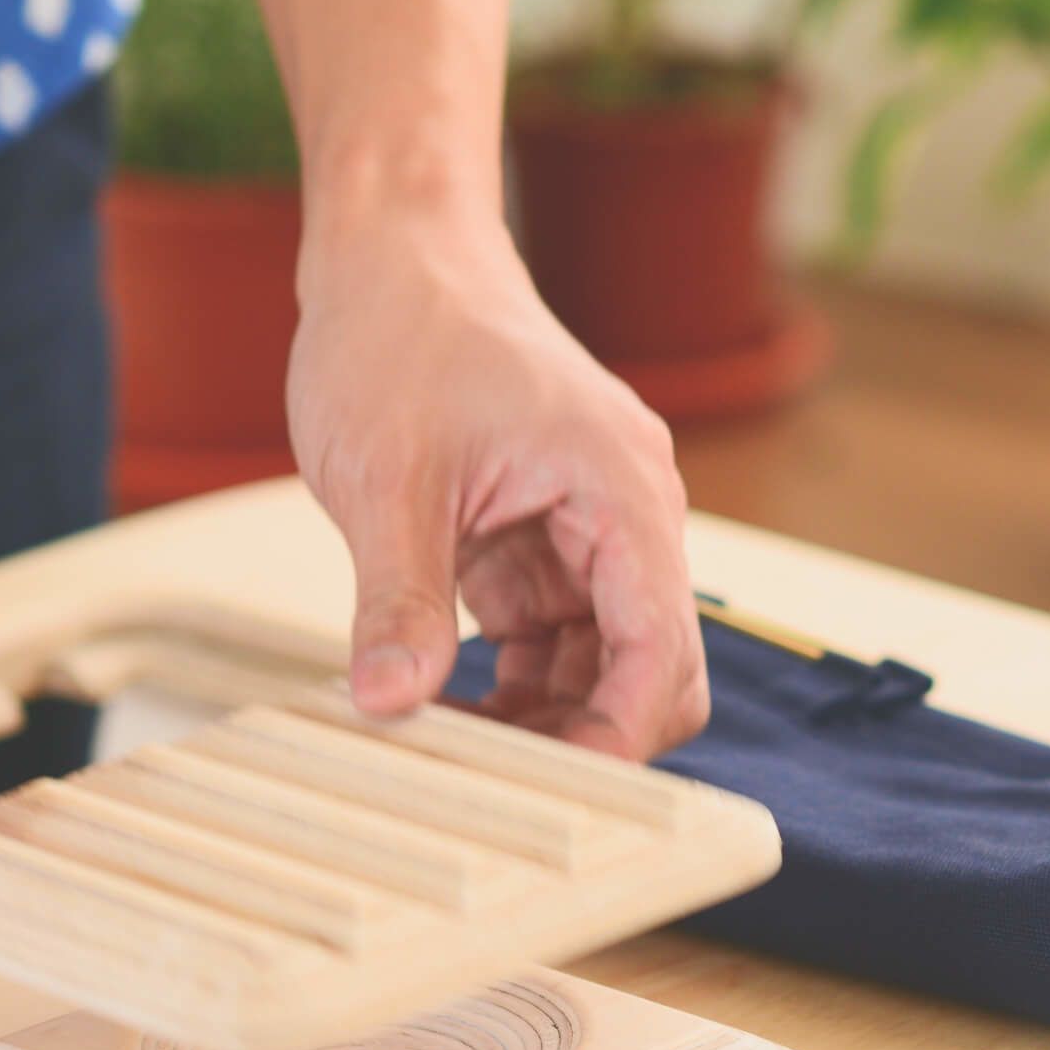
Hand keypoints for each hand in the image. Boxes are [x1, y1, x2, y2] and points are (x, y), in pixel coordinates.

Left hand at [287, 214, 707, 760]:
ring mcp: (587, 537)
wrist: (391, 256)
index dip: (618, 734)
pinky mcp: (542, 548)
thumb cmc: (400, 334)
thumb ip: (398, 599)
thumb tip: (391, 706)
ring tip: (448, 749)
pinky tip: (438, 705)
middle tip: (495, 785)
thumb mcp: (388, 478)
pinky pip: (547, 646)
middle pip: (652, 673)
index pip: (662, 649)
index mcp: (620, 491)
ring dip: (539, 720)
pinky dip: (506, 686)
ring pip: (598, 670)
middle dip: (586, 737)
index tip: (555, 793)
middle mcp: (626, 519)